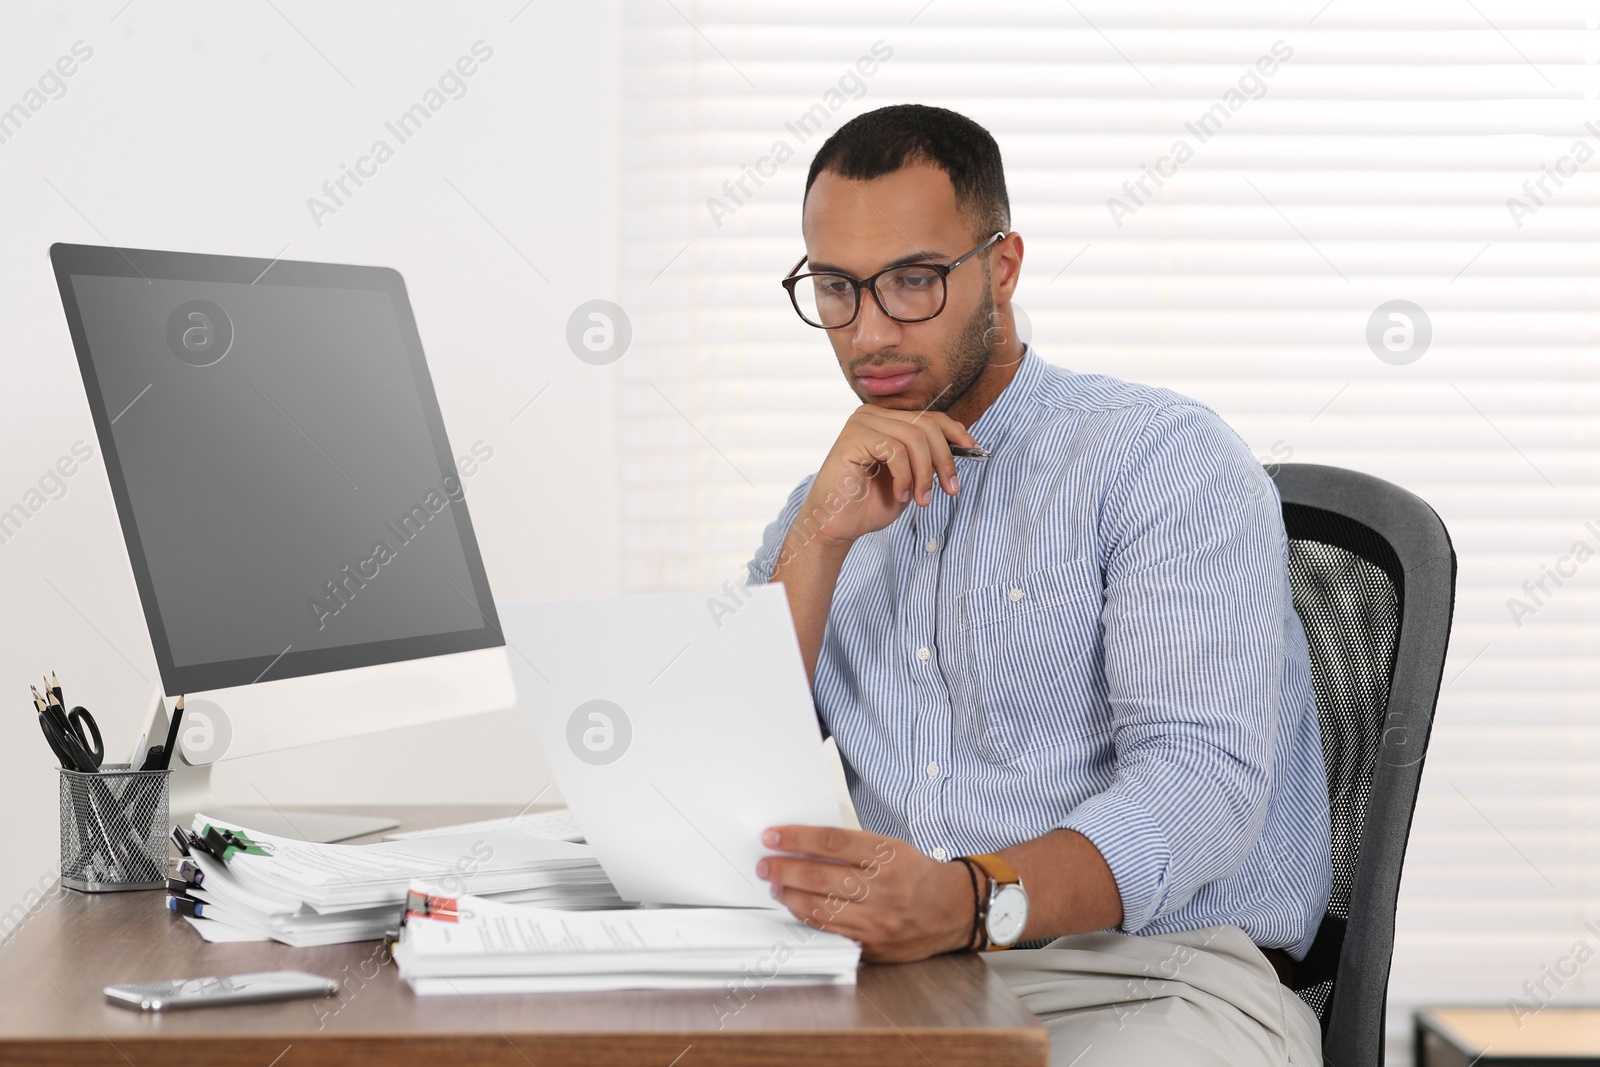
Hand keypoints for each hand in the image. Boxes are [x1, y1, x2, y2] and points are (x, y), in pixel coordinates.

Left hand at [756, 825, 975, 962]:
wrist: (954, 910)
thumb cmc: (918, 874)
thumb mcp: (893, 847)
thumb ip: (853, 847)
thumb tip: (806, 845)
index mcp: (890, 856)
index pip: (832, 842)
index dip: (797, 838)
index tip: (773, 836)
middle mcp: (884, 888)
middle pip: (821, 876)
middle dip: (785, 869)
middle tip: (765, 864)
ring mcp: (878, 920)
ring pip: (821, 907)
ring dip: (790, 895)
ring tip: (775, 885)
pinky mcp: (873, 944)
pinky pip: (831, 931)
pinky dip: (808, 917)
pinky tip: (796, 907)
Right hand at [798, 406, 977, 549]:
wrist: (836, 526)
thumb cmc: (870, 503)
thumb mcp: (911, 477)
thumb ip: (928, 457)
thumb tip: (964, 442)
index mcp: (887, 419)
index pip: (932, 416)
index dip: (957, 433)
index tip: (975, 452)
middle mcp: (873, 415)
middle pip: (927, 425)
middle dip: (944, 460)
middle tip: (950, 489)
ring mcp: (861, 423)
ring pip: (915, 438)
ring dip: (925, 474)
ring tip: (922, 499)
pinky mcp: (852, 438)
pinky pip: (895, 451)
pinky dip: (904, 477)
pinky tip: (900, 495)